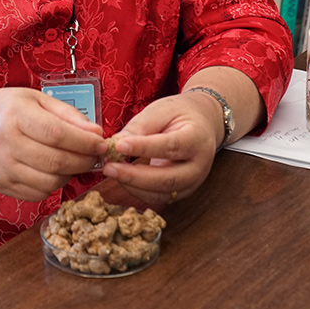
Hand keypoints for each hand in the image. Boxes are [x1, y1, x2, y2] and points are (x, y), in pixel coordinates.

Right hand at [0, 88, 103, 202]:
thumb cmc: (6, 109)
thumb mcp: (36, 99)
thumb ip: (68, 115)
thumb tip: (96, 134)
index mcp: (15, 115)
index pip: (57, 134)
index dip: (84, 142)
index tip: (101, 143)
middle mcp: (6, 143)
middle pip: (55, 161)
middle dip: (84, 161)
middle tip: (95, 156)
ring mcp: (2, 167)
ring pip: (50, 182)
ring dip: (70, 175)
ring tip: (74, 161)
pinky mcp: (2, 185)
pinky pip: (39, 194)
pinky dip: (54, 185)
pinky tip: (54, 171)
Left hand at [99, 91, 219, 204]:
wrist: (201, 125)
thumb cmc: (179, 115)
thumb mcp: (161, 110)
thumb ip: (140, 127)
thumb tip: (115, 144)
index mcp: (197, 139)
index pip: (170, 146)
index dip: (144, 148)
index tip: (118, 146)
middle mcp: (199, 165)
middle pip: (167, 178)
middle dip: (134, 176)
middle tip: (108, 167)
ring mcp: (192, 183)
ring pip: (162, 193)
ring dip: (133, 186)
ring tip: (111, 171)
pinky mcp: (182, 192)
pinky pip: (158, 198)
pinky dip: (137, 191)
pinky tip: (122, 178)